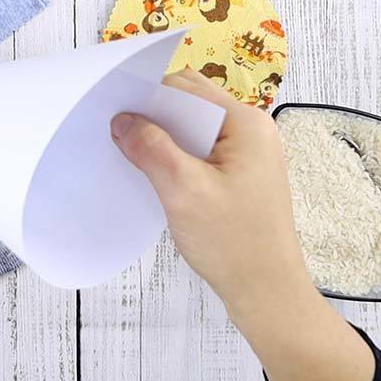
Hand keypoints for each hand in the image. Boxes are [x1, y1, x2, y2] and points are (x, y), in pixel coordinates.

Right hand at [111, 69, 373, 380]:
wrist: (267, 292)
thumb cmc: (231, 243)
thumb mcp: (184, 191)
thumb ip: (151, 148)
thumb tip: (121, 119)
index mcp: (246, 122)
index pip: (186, 88)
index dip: (148, 95)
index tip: (113, 112)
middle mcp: (252, 128)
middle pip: (191, 103)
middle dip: (154, 115)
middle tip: (117, 133)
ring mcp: (249, 151)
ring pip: (194, 127)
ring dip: (164, 137)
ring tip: (132, 153)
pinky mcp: (241, 172)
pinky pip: (202, 149)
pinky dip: (177, 154)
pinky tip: (156, 172)